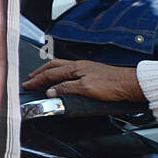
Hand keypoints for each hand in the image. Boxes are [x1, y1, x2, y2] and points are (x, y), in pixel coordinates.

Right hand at [22, 59, 143, 102]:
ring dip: (49, 72)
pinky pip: (69, 71)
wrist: (130, 84)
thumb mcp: (86, 88)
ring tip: (42, 77)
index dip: (37, 79)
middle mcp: (78, 66)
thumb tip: (51, 91)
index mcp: (75, 68)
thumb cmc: (112, 84)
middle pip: (53, 66)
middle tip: (30, 78)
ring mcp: (85, 68)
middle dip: (40, 72)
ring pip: (61, 67)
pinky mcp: (91, 73)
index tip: (27, 84)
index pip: (50, 73)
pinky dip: (60, 75)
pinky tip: (62, 80)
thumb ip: (66, 88)